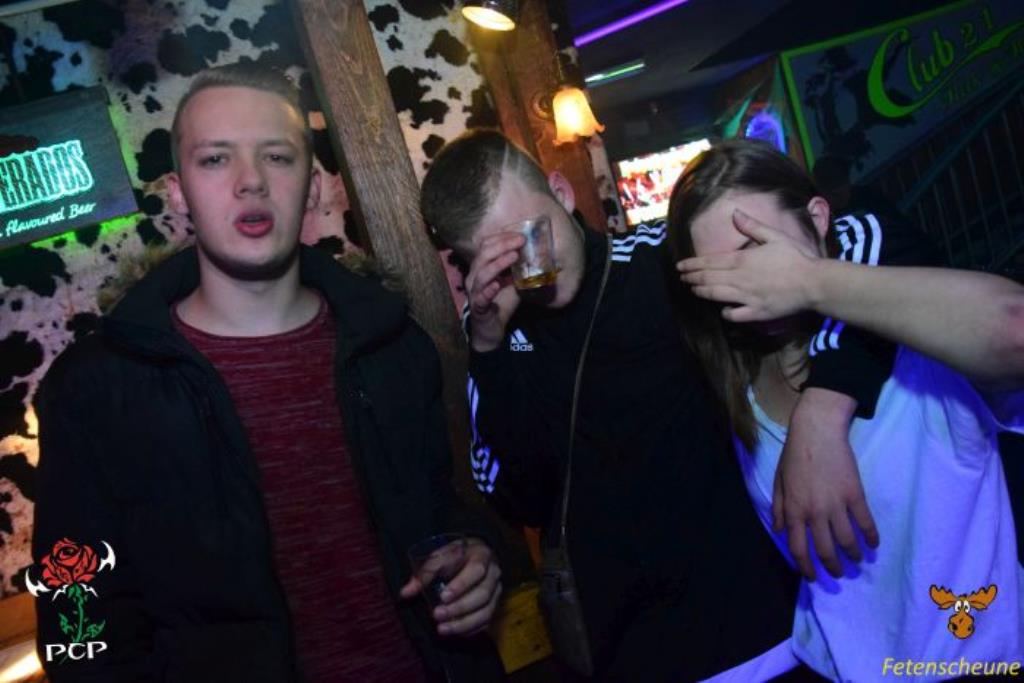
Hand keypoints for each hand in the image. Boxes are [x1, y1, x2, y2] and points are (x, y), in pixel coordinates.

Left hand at [400, 538, 502, 635]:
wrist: (475, 555)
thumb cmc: (456, 555)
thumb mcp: (441, 555)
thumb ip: (425, 573)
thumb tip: (405, 593)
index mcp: (481, 556)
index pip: (476, 571)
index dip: (462, 585)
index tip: (443, 597)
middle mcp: (493, 575)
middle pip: (483, 595)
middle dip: (460, 608)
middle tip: (437, 615)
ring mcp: (496, 592)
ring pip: (486, 612)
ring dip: (464, 623)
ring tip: (442, 629)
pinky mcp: (494, 606)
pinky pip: (486, 622)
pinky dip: (470, 630)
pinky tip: (453, 632)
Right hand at [465, 232, 523, 352]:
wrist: (491, 328)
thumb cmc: (501, 302)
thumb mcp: (513, 282)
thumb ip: (520, 269)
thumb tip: (538, 254)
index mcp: (481, 267)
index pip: (486, 246)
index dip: (501, 238)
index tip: (520, 235)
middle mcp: (474, 276)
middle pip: (484, 255)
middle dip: (502, 245)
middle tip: (520, 241)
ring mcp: (474, 292)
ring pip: (482, 274)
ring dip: (498, 263)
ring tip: (513, 256)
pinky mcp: (478, 307)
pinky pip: (481, 297)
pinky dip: (488, 290)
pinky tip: (497, 285)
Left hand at [676, 209, 822, 321]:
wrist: (814, 283)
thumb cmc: (796, 257)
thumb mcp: (775, 236)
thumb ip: (752, 227)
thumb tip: (735, 213)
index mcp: (743, 260)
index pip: (710, 262)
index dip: (692, 265)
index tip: (680, 266)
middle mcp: (740, 279)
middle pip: (709, 279)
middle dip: (692, 278)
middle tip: (682, 278)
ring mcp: (747, 298)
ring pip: (716, 296)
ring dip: (702, 293)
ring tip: (694, 290)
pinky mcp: (756, 312)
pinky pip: (734, 315)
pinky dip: (726, 313)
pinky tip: (723, 310)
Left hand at [773, 388, 878, 579]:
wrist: (816, 432)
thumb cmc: (794, 455)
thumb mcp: (778, 481)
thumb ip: (777, 508)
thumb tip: (778, 531)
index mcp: (793, 510)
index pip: (798, 548)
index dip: (806, 567)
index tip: (812, 577)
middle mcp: (814, 512)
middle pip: (825, 549)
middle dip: (833, 567)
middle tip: (839, 574)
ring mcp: (836, 504)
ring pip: (847, 540)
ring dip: (853, 556)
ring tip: (857, 562)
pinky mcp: (855, 495)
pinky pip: (865, 522)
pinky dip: (871, 536)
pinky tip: (874, 544)